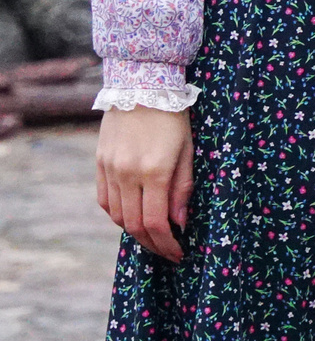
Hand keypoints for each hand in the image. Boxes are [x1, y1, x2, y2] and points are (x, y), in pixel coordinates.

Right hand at [96, 105, 193, 262]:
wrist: (141, 86)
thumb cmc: (174, 118)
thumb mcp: (188, 150)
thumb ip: (183, 188)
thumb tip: (179, 222)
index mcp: (153, 171)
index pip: (155, 222)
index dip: (166, 244)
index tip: (178, 253)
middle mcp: (127, 174)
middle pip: (134, 225)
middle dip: (152, 244)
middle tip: (168, 251)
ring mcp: (110, 170)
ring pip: (117, 216)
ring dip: (135, 232)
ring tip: (154, 236)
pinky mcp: (99, 164)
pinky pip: (105, 200)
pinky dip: (118, 215)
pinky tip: (133, 216)